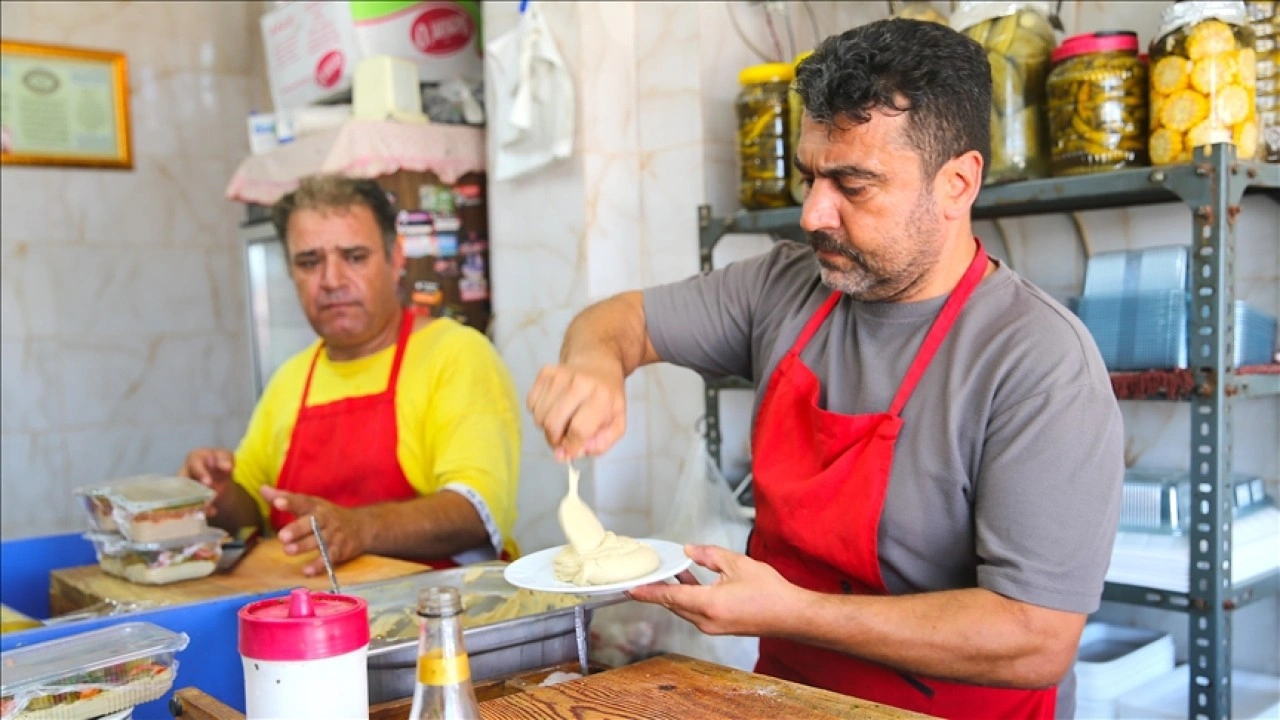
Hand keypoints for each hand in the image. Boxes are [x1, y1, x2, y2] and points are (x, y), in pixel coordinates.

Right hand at [178, 448, 234, 516]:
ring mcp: (183, 484)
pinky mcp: (184, 497)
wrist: (220, 475)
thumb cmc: (220, 462)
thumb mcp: (226, 458)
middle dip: (194, 491)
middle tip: (207, 499)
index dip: (200, 473)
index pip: (194, 463)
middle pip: (184, 482)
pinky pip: (187, 505)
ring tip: (211, 509)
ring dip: (196, 503)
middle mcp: (184, 470)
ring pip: (184, 495)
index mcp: (194, 458)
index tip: (208, 483)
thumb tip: (226, 467)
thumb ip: (226, 460)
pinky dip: (199, 510)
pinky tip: (211, 512)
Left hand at [260, 486, 368, 576]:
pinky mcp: (340, 550)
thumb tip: (263, 489)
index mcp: (316, 506)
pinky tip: (307, 570)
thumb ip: (286, 499)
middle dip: (297, 529)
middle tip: (282, 536)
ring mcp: (333, 535)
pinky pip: (329, 558)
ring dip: (304, 546)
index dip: (290, 502)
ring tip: (288, 550)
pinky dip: (319, 565)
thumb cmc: (327, 515)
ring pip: (319, 540)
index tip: (277, 502)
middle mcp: (325, 519)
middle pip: (312, 522)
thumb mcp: (310, 504)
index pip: (302, 502)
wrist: (362, 526)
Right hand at [526, 361, 625, 460]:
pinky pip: (531, 404)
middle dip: (555, 440)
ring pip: (539, 416)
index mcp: (601, 397)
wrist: (598, 362)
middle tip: (563, 438)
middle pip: (553, 425)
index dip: (572, 446)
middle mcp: (579, 383)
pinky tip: (553, 407)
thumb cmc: (608, 396)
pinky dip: (539, 413)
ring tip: (561, 421)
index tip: (572, 449)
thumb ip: (599, 445)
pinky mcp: (545, 372)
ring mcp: (559, 375)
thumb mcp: (616, 423)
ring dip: (546, 427)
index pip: (579, 430)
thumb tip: (567, 455)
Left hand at [626, 544, 805, 636]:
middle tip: (647, 576)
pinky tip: (689, 582)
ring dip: (675, 593)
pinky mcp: (720, 627)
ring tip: (669, 574)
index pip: (670, 597)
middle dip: (659, 590)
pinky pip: (696, 612)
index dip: (648, 592)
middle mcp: (707, 620)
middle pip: (674, 604)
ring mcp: (713, 627)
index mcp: (709, 604)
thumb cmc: (770, 592)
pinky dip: (689, 598)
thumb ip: (709, 556)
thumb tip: (689, 551)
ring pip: (684, 609)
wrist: (791, 616)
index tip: (631, 589)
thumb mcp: (738, 564)